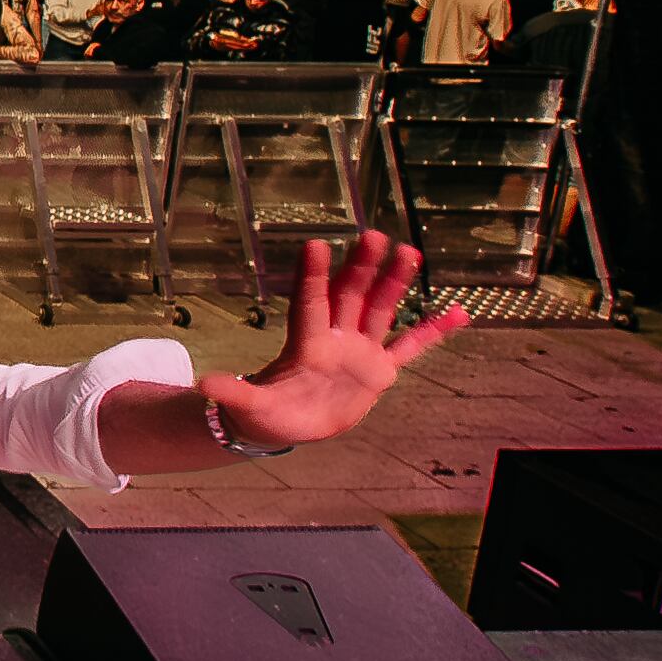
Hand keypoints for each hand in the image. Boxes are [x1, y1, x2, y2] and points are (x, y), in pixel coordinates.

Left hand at [206, 235, 463, 446]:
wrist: (290, 424)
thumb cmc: (266, 411)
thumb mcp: (249, 407)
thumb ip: (234, 394)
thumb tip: (203, 385)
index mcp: (306, 344)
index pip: (310, 302)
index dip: (312, 276)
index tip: (316, 244)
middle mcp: (335, 338)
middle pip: (350, 295)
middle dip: (361, 267)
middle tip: (373, 236)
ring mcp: (360, 351)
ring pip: (381, 309)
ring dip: (395, 283)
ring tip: (411, 253)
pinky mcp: (380, 370)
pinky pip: (411, 346)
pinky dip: (433, 332)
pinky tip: (458, 314)